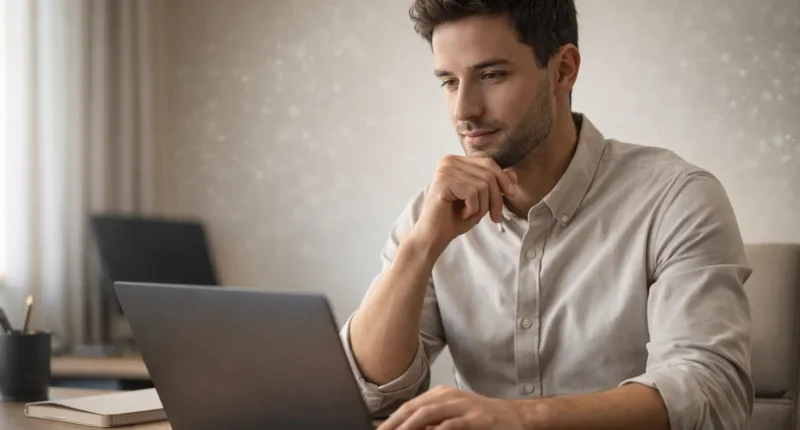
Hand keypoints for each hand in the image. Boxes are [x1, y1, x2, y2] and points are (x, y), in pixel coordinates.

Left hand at [377, 386, 526, 429]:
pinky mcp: (478, 418)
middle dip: (394, 424)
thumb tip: (398, 426)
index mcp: (440, 395)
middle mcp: (449, 397)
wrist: (515, 417)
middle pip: (414, 409)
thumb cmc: (481, 419)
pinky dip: (439, 429)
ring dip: (409, 426)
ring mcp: (464, 406)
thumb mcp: (451, 417)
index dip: (390, 421)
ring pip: (429, 413)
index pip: (408, 407)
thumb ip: (427, 422)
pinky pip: (454, 423)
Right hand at [412, 155, 516, 247]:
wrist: (434, 236)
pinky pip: (472, 193)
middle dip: (496, 198)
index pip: (488, 162)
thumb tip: (514, 176)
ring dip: (482, 206)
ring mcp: (445, 170)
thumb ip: (495, 185)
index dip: (503, 179)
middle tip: (495, 217)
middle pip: (488, 173)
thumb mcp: (481, 200)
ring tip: (470, 215)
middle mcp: (449, 161)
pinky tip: (462, 215)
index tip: (511, 195)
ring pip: (483, 185)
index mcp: (456, 161)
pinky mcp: (443, 182)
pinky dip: (472, 209)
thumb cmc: (455, 218)